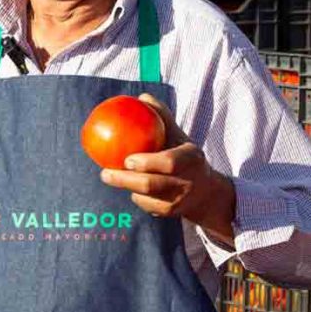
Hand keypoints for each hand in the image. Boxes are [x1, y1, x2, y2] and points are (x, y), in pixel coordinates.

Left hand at [100, 93, 236, 244]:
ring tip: (110, 177)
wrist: (206, 192)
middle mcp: (187, 181)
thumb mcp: (179, 136)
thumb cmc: (185, 157)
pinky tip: (130, 188)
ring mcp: (179, 200)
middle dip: (124, 180)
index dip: (147, 163)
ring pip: (145, 198)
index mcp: (191, 158)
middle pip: (151, 185)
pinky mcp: (171, 213)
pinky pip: (146, 206)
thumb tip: (142, 97)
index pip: (169, 163)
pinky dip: (135, 197)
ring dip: (127, 187)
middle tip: (105, 173)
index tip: (127, 159)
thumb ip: (162, 117)